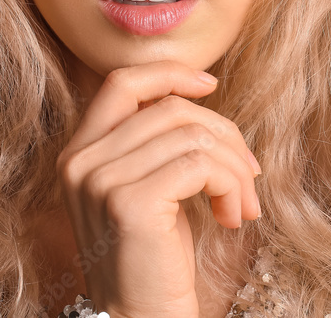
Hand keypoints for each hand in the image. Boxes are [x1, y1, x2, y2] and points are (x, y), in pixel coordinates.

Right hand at [55, 60, 261, 317]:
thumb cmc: (154, 256)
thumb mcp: (149, 186)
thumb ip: (156, 141)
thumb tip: (202, 94)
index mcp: (80, 151)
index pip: (122, 82)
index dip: (170, 73)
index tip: (211, 84)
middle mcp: (81, 161)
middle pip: (171, 108)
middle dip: (225, 135)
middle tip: (250, 175)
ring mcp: (100, 181)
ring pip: (193, 135)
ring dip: (235, 168)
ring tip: (243, 204)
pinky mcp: (130, 203)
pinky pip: (201, 165)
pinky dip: (231, 186)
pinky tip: (232, 217)